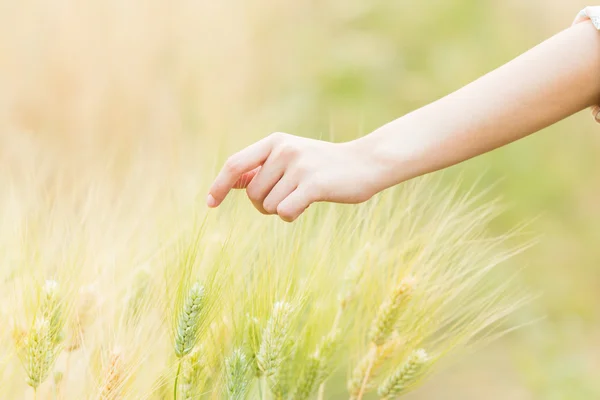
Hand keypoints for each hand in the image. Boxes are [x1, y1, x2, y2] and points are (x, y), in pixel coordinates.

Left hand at [207, 132, 386, 221]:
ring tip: (302, 196)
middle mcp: (284, 150)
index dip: (219, 185)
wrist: (365, 163)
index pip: (235, 164)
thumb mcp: (291, 158)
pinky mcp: (314, 185)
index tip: (210, 203)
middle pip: (251, 193)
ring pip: (268, 205)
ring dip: (281, 209)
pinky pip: (284, 212)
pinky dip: (291, 215)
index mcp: (275, 142)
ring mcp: (299, 166)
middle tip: (287, 197)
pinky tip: (307, 205)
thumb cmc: (324, 166)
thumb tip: (230, 183)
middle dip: (263, 204)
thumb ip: (261, 168)